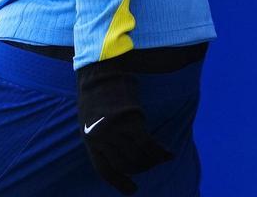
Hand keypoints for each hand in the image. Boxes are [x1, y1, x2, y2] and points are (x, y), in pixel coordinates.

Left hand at [76, 56, 172, 193]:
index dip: (119, 182)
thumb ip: (100, 136)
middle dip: (141, 168)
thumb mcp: (89, 118)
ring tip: (161, 158)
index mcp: (88, 138)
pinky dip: (160, 152)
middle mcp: (101, 138)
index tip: (132, 189)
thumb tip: (118, 154)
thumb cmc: (96, 92)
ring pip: (139, 157)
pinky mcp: (131, 122)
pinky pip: (149, 145)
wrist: (100, 70)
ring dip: (153, 161)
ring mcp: (116, 131)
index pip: (104, 170)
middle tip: (152, 165)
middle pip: (126, 165)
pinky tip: (168, 153)